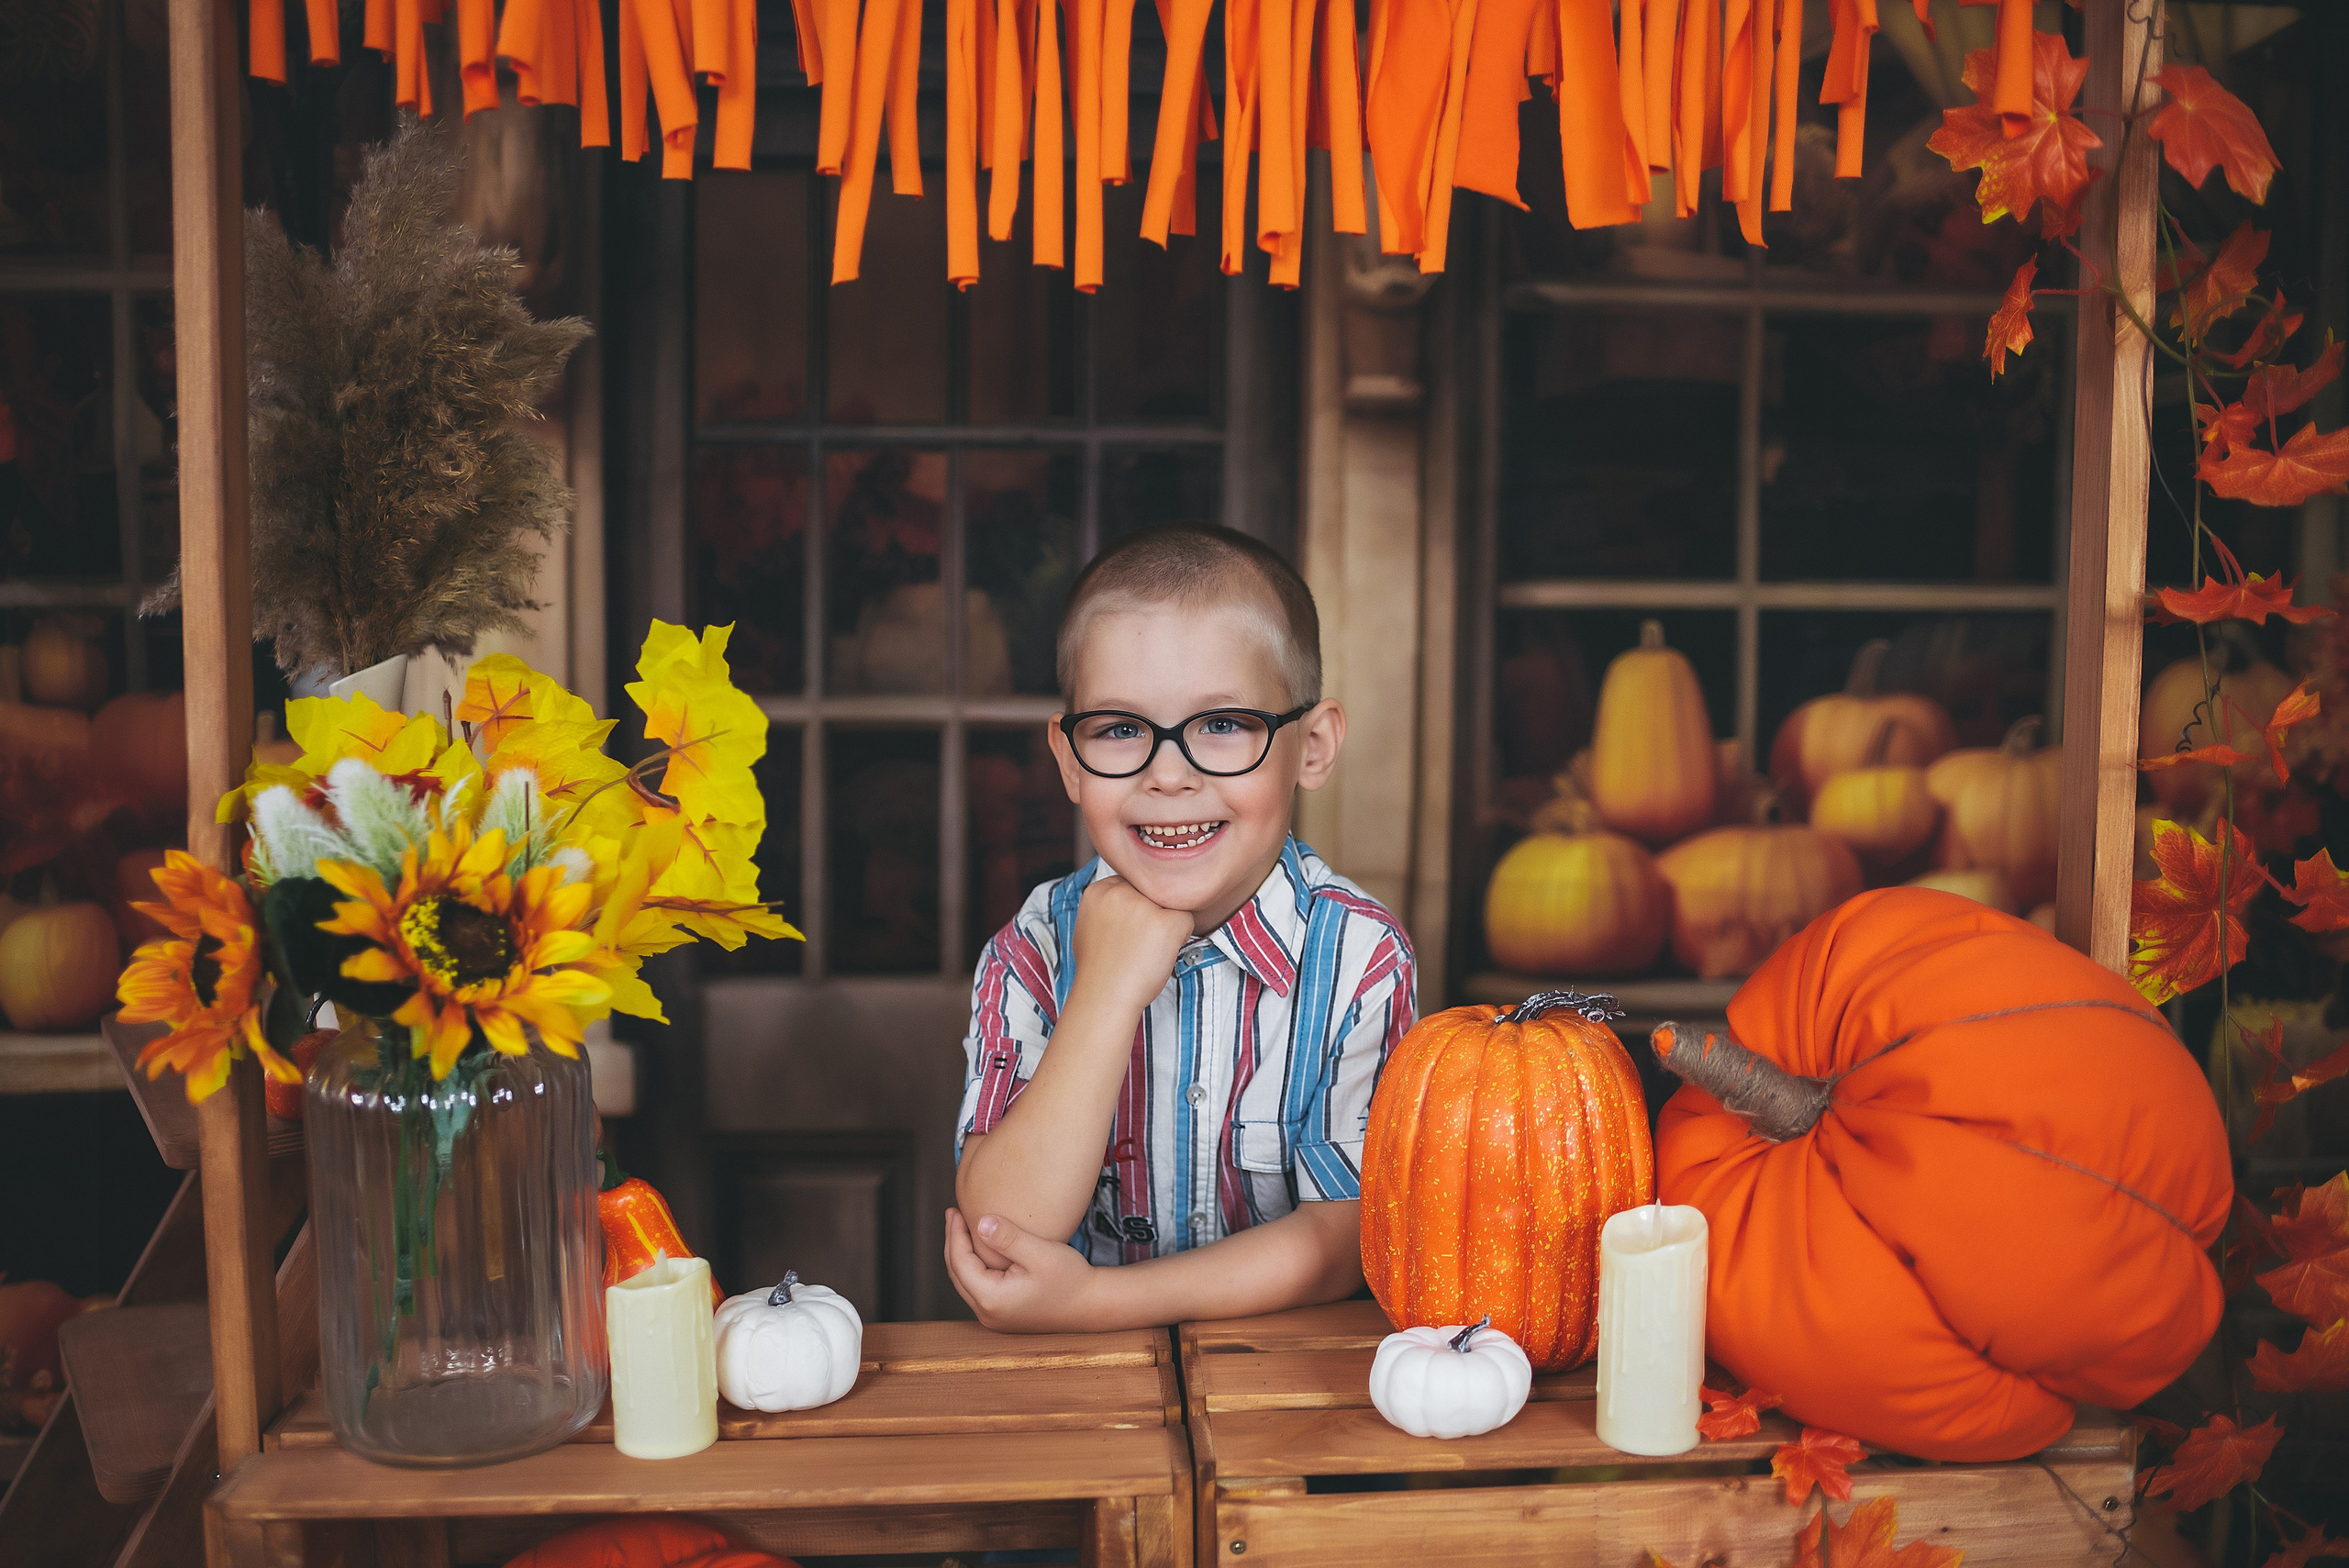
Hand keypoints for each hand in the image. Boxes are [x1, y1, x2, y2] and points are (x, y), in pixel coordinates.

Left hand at [943, 1208, 1107, 1331]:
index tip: (954, 1210)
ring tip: (962, 1229)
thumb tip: (981, 1222)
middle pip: (958, 1274)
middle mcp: (988, 1314)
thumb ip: (1009, 1238)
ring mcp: (995, 1318)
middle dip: (954, 1242)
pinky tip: (980, 1251)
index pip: (960, 1262)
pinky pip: (978, 1289)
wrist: (1092, 1305)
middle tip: (953, 1215)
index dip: (954, 1234)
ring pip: (966, 1283)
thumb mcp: (1041, 1253)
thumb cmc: (1071, 1279)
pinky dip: (974, 1268)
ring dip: (962, 1255)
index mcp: (992, 1299)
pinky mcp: (1003, 1316)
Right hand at [1070, 874, 1192, 1014]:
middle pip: (1152, 891)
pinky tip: (1162, 952)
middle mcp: (1120, 893)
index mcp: (1098, 891)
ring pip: (1170, 903)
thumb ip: (1106, 906)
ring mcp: (1144, 906)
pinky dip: (1180, 937)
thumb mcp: (1088, 926)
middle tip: (1141, 941)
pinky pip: (1186, 919)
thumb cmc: (1099, 969)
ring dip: (1166, 924)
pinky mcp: (1166, 923)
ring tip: (1148, 948)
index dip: (1136, 906)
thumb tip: (1125, 898)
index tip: (1130, 927)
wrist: (1105, 997)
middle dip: (1152, 912)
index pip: (1130, 883)